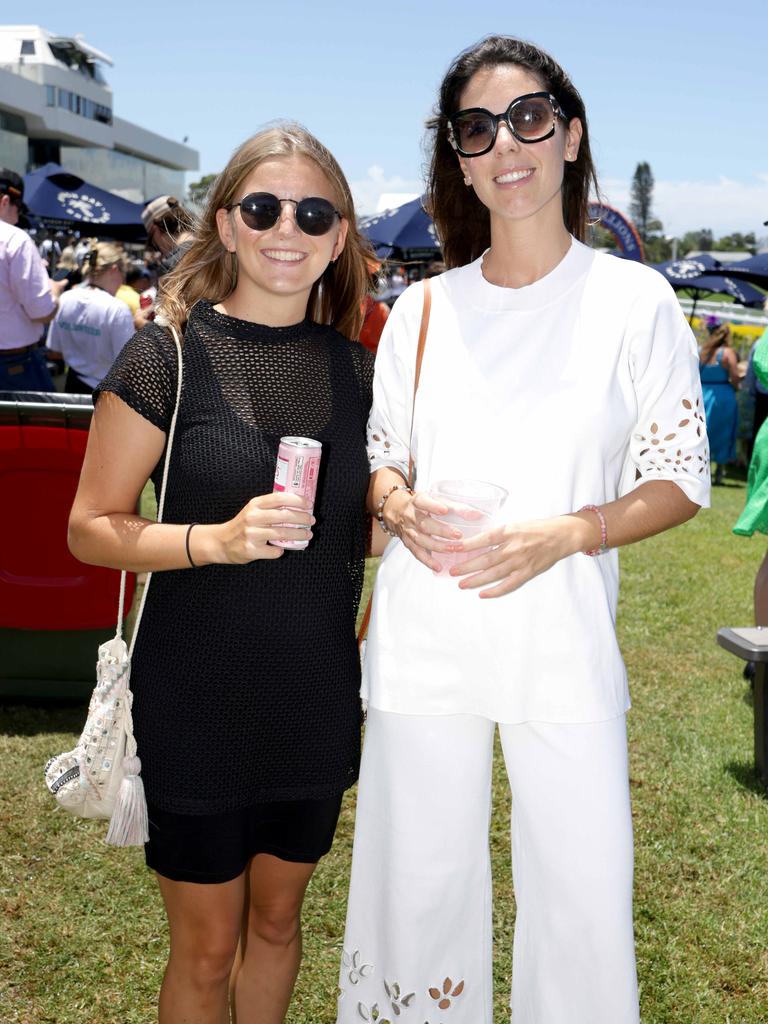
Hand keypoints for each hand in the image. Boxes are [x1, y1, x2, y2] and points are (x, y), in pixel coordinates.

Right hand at [200, 492, 314, 563]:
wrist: (222, 542)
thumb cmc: (243, 525)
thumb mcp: (253, 510)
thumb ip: (271, 507)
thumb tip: (298, 505)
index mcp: (255, 504)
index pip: (280, 498)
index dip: (297, 501)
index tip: (309, 504)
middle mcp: (253, 517)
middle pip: (284, 516)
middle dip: (302, 519)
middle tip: (312, 521)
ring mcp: (251, 534)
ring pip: (282, 534)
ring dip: (299, 535)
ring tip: (307, 535)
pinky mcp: (251, 550)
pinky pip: (274, 552)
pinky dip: (281, 551)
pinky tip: (282, 549)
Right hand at [383, 489, 465, 572]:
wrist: (397, 512)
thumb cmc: (423, 506)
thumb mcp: (435, 500)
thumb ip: (456, 507)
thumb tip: (477, 515)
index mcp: (418, 501)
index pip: (423, 502)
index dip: (433, 506)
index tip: (444, 510)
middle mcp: (411, 516)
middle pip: (424, 524)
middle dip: (441, 530)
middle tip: (458, 535)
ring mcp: (408, 531)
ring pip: (421, 540)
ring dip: (438, 546)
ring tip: (453, 550)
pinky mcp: (408, 544)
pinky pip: (417, 553)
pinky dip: (428, 561)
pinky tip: (438, 566)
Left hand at [448, 514, 592, 597]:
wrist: (561, 535)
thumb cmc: (536, 529)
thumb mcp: (515, 525)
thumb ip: (498, 535)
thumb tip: (476, 544)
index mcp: (508, 531)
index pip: (483, 539)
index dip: (466, 545)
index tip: (451, 549)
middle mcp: (513, 546)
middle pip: (485, 559)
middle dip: (466, 566)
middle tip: (452, 572)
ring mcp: (521, 561)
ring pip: (494, 573)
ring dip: (476, 580)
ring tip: (461, 584)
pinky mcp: (528, 572)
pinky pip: (509, 584)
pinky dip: (495, 591)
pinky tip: (483, 594)